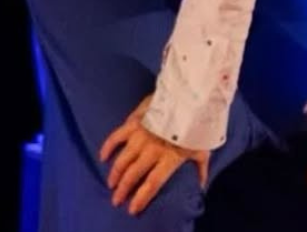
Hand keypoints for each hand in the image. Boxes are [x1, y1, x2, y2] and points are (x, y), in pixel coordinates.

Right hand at [98, 93, 210, 214]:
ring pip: (122, 159)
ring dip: (115, 173)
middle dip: (123, 190)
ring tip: (111, 183)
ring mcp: (141, 136)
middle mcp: (152, 150)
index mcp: (169, 158)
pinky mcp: (134, 122)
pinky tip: (103, 157)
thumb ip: (200, 169)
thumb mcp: (203, 148)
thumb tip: (201, 186)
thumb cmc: (199, 124)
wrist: (191, 96)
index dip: (141, 198)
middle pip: (133, 175)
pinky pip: (117, 136)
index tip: (132, 209)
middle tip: (116, 199)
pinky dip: (108, 146)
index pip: (152, 184)